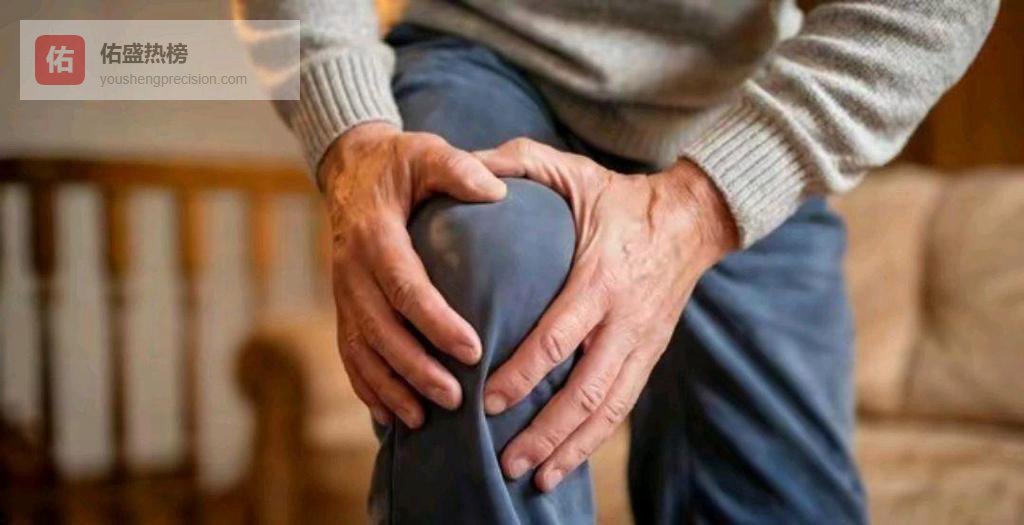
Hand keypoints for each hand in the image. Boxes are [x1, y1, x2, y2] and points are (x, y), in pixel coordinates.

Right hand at [324, 122, 507, 428]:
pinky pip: (350, 354)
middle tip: (456, 398)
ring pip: (361, 350)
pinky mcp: (344, 306)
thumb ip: (459, 168)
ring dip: (390, 387)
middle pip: (380, 329)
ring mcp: (343, 292)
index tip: (474, 350)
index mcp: (375, 235)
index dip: (436, 322)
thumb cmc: (401, 164)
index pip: (405, 286)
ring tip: (424, 420)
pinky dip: (368, 388)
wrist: (352, 169)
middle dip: (416, 369)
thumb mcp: (427, 152)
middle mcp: (351, 269)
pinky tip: (393, 417)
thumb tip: (499, 191)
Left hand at [475, 138, 737, 490]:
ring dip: (571, 448)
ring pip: (608, 409)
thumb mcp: (571, 170)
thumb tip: (465, 164)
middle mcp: (624, 318)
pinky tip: (564, 465)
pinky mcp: (650, 355)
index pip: (559, 336)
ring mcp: (642, 342)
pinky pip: (623, 407)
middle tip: (505, 459)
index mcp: (599, 278)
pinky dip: (593, 441)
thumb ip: (519, 164)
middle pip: (586, 389)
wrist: (691, 218)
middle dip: (546, 430)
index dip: (524, 372)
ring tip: (534, 478)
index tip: (488, 399)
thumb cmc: (618, 196)